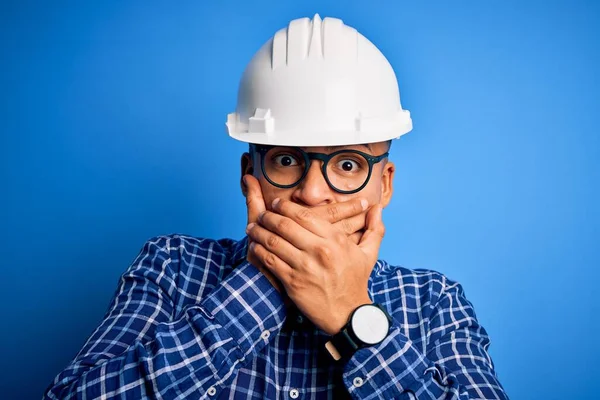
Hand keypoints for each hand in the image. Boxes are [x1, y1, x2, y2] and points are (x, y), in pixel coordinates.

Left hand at [243, 175, 370, 291]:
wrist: (348, 314)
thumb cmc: (356, 282)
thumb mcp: (368, 254)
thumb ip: (374, 228)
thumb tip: (378, 208)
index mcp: (335, 239)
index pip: (304, 215)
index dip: (285, 206)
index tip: (276, 203)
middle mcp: (319, 250)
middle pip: (285, 224)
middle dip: (268, 216)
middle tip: (261, 214)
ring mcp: (304, 266)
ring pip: (274, 241)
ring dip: (259, 232)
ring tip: (252, 228)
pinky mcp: (293, 282)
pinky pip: (270, 261)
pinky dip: (259, 251)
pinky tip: (254, 247)